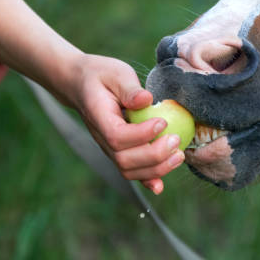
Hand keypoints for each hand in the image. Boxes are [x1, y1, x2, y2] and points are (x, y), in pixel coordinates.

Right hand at [68, 54, 184, 194]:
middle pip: (124, 160)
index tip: (162, 122)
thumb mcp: (115, 73)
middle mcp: (101, 138)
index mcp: (99, 117)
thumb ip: (129, 88)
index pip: (117, 136)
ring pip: (128, 170)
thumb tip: (147, 100)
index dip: (141, 135)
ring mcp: (108, 148)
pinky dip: (146, 181)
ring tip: (179, 155)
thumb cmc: (101, 76)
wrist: (81, 85)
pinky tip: (160, 186)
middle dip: (154, 155)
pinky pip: (131, 171)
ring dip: (156, 169)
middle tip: (176, 140)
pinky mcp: (118, 152)